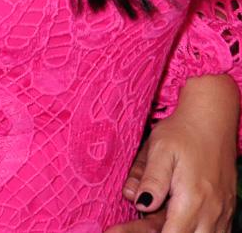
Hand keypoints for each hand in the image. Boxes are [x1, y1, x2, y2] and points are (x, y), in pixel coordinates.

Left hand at [105, 74, 238, 232]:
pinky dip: (193, 232)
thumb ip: (151, 178)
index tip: (116, 232)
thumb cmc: (182, 132)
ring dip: (177, 232)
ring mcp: (222, 211)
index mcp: (193, 198)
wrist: (212, 120)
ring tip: (151, 224)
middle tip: (124, 229)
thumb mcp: (160, 149)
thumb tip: (139, 203)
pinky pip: (213, 232)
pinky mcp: (226, 209)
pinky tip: (175, 223)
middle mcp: (212, 210)